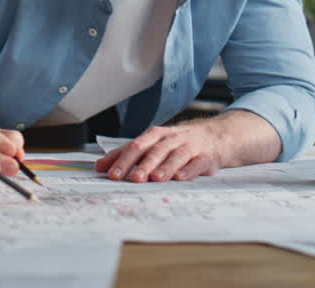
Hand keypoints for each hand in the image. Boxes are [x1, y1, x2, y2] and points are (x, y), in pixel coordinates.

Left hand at [95, 123, 223, 182]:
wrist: (215, 136)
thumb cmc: (177, 143)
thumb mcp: (152, 144)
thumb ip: (126, 154)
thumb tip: (100, 166)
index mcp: (155, 136)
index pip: (135, 147)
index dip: (122, 160)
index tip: (111, 174)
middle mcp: (171, 139)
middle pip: (154, 151)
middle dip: (142, 165)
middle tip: (133, 179)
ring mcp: (189, 147)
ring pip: (175, 156)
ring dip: (165, 167)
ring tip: (155, 178)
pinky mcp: (205, 157)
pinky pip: (197, 163)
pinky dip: (189, 170)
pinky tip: (181, 177)